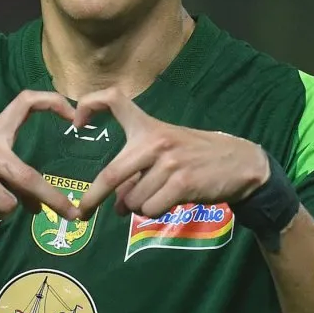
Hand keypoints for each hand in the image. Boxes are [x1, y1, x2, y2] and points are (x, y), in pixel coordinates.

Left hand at [74, 88, 268, 219]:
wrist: (238, 162)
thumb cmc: (193, 155)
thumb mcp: (164, 149)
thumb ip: (136, 169)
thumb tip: (116, 204)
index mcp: (147, 126)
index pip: (114, 99)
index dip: (89, 106)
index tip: (75, 123)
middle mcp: (155, 141)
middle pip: (112, 174)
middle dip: (93, 197)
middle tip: (81, 212)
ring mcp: (169, 162)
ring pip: (134, 200)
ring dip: (138, 207)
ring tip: (155, 196)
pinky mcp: (183, 184)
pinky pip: (151, 209)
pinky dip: (154, 212)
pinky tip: (168, 202)